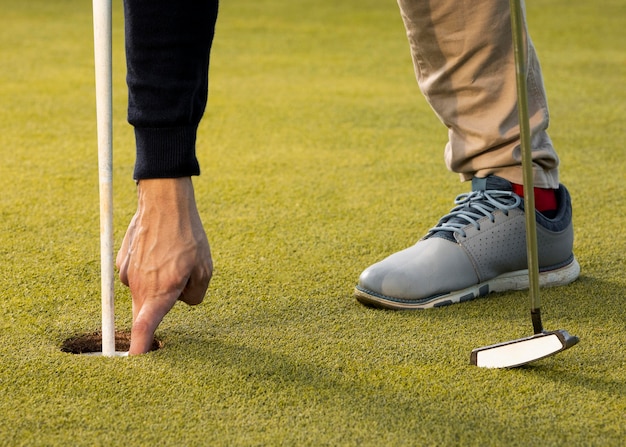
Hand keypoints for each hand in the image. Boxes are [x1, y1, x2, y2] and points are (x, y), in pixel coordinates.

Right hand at [116, 177, 212, 354]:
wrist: (163, 202)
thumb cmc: (187, 235)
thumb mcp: (205, 268)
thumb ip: (196, 295)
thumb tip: (181, 301)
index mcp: (162, 291)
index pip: (145, 328)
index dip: (141, 347)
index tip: (135, 362)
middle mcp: (140, 287)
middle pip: (146, 312)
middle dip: (160, 308)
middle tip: (180, 279)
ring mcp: (128, 275)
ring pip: (144, 293)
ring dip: (157, 286)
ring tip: (173, 258)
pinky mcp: (122, 262)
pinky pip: (137, 278)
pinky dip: (148, 272)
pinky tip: (158, 251)